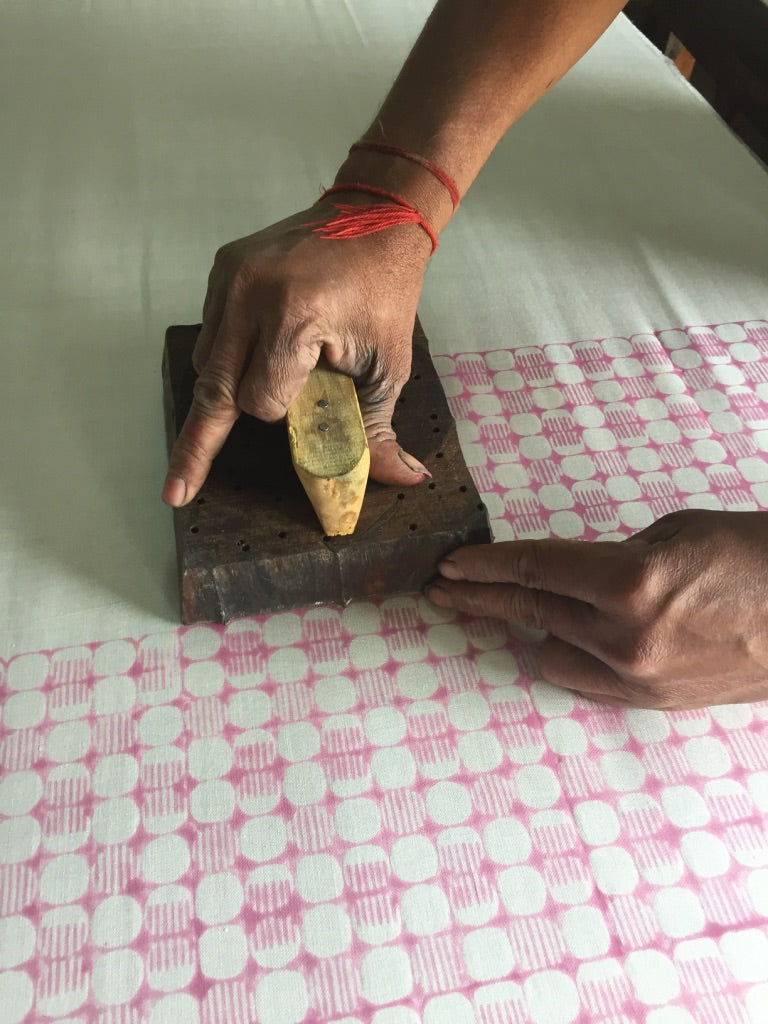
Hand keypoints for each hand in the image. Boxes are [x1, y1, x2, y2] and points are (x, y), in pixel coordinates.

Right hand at [162, 202, 432, 506]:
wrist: (375, 217)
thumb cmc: (385, 294)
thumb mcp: (389, 366)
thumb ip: (380, 428)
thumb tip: (406, 479)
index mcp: (294, 316)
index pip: (261, 401)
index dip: (285, 413)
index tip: (311, 400)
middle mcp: (250, 294)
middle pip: (215, 392)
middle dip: (197, 445)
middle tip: (176, 491)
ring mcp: (229, 278)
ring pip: (208, 366)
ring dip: (230, 387)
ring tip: (270, 371)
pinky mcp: (221, 270)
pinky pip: (211, 334)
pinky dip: (229, 354)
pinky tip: (260, 346)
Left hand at [427, 510, 767, 708]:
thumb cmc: (754, 555)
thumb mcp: (675, 532)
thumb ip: (611, 557)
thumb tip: (571, 575)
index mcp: (631, 583)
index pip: (535, 569)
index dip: (485, 565)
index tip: (451, 565)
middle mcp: (626, 638)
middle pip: (531, 611)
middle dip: (481, 598)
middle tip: (444, 590)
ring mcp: (640, 679)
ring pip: (553, 653)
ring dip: (540, 627)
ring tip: (537, 607)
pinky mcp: (655, 703)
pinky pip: (588, 681)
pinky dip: (575, 655)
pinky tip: (574, 637)